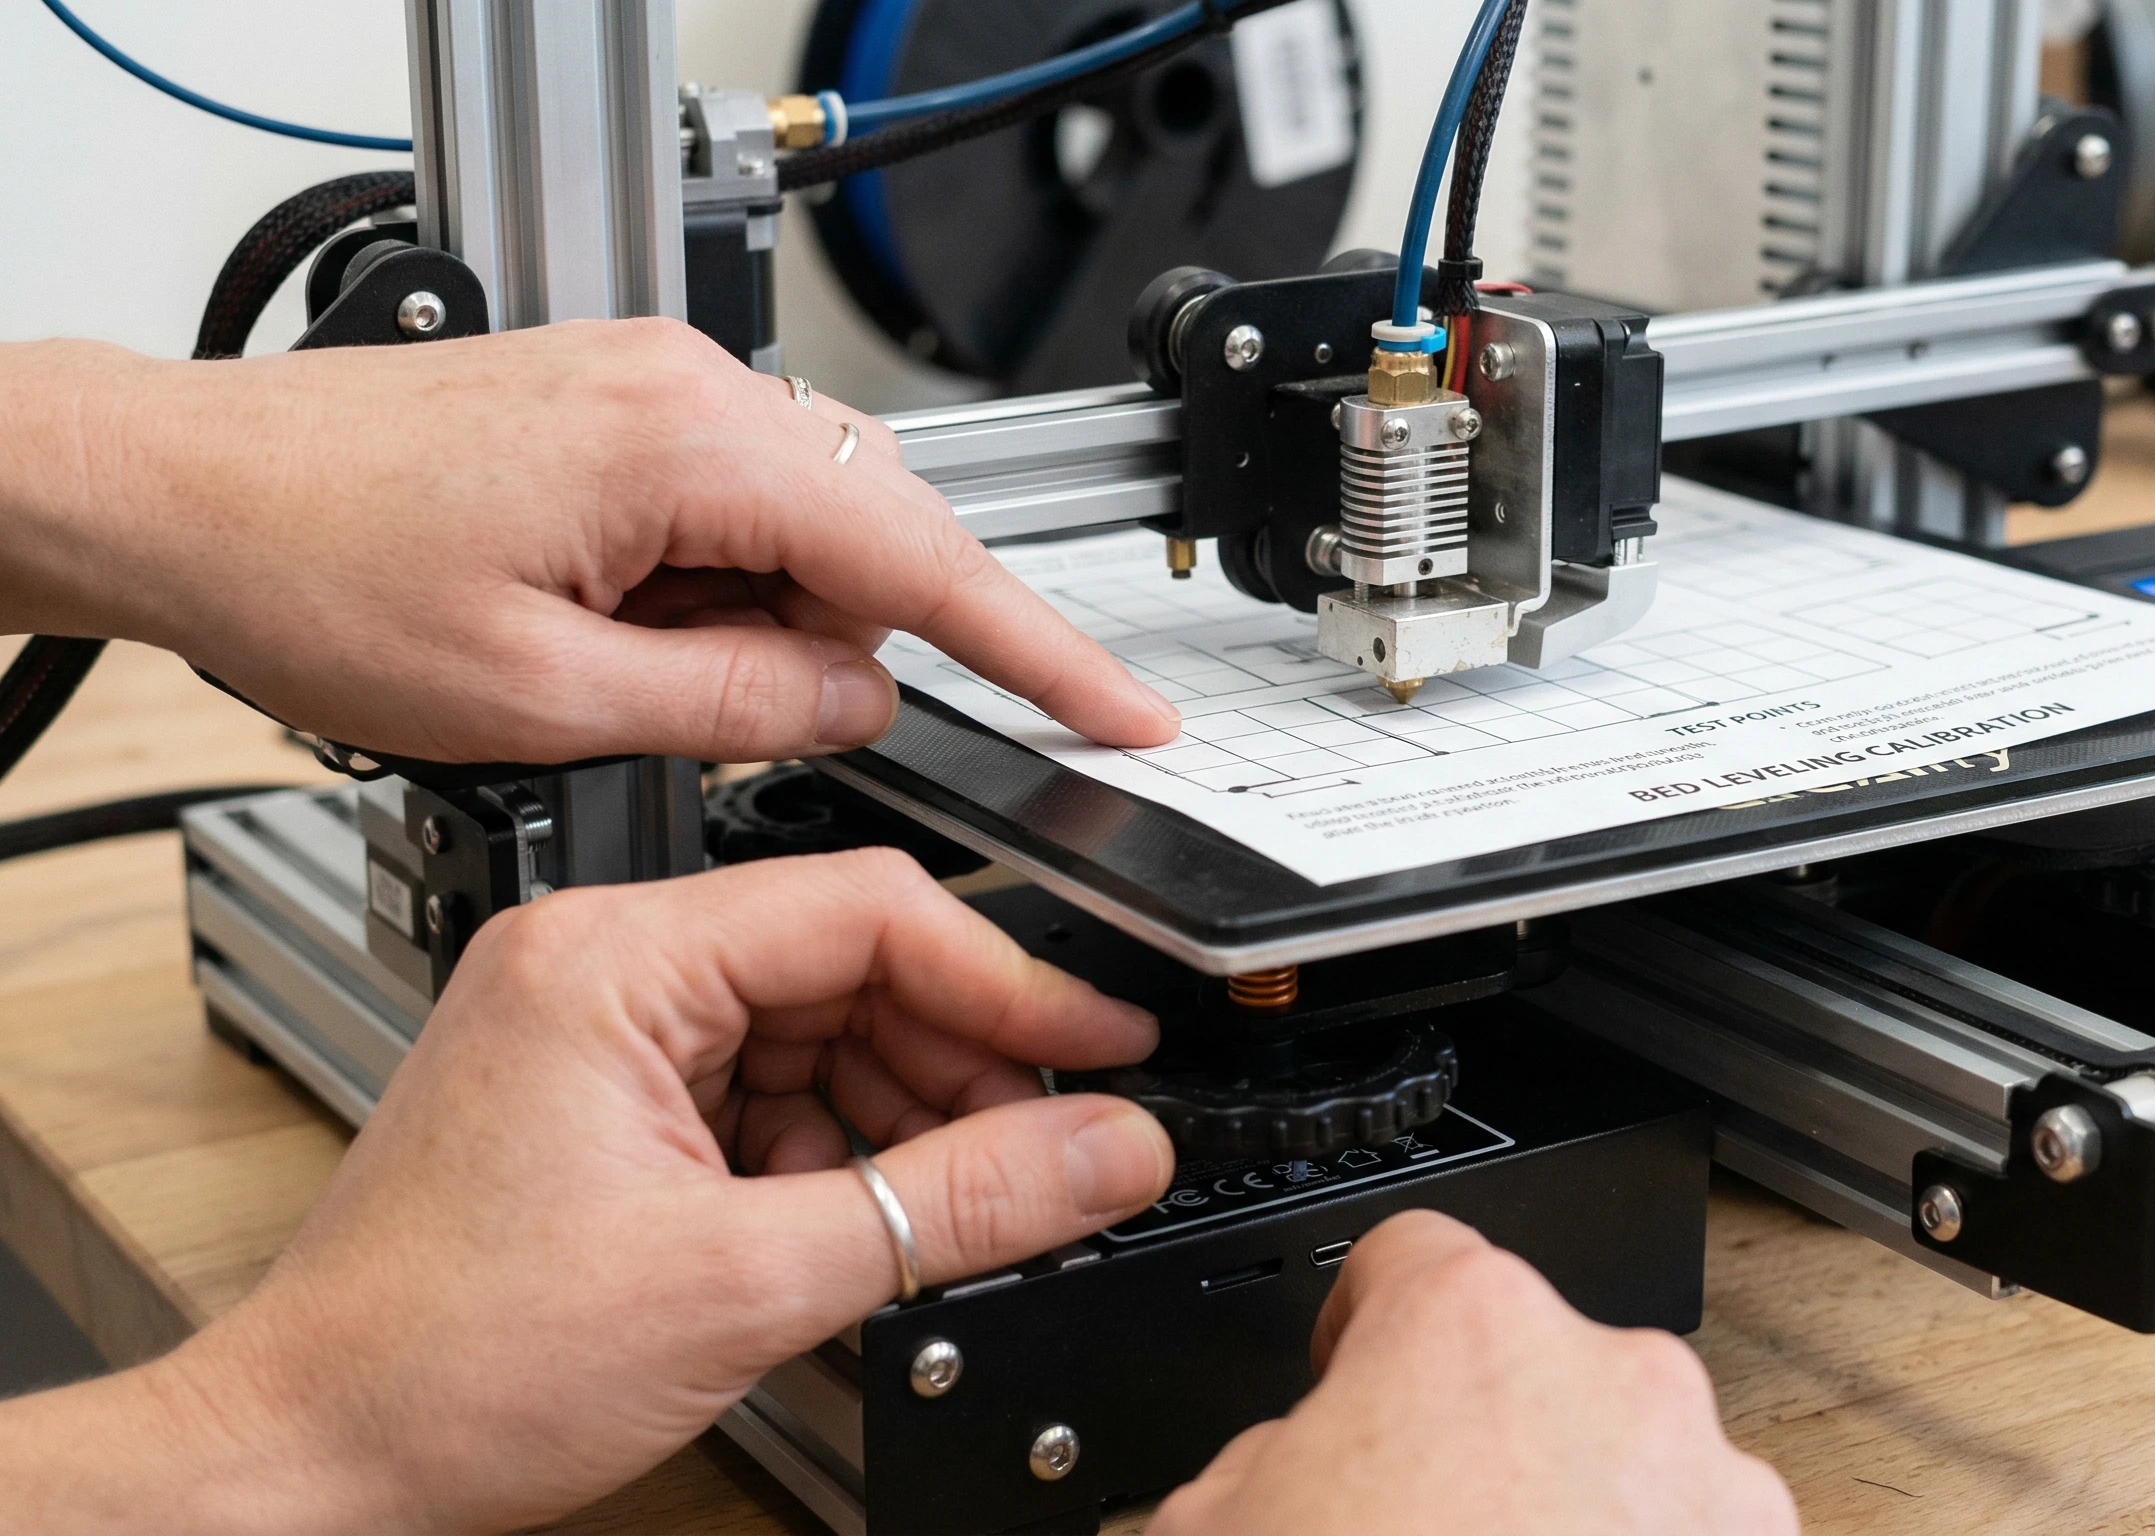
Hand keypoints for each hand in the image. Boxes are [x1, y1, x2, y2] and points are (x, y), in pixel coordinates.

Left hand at [0, 327, 1179, 762]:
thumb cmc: (313, 573)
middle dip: (849, 651)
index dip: (1042, 650)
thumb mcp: (544, 699)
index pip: (925, 560)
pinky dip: (717, 588)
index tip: (1128, 711)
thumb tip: (857, 705)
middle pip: (877, 534)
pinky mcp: (623, 404)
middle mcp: (689, 388)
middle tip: (749, 726)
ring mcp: (657, 385)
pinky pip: (738, 507)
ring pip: (806, 528)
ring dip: (765, 626)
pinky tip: (620, 634)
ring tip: (625, 677)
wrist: (179, 488)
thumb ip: (736, 706)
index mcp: (685, 448)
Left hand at [0, 850, 1175, 1533]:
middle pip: (852, 965)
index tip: (1104, 1043)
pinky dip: (839, 1150)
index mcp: (613, 957)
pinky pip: (769, 1088)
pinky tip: (874, 1220)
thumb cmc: (447, 1359)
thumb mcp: (749, 1281)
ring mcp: (598, 1031)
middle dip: (963, 1061)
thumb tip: (1108, 1149)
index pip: (868, 908)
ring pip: (820, 1031)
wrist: (312, 1460)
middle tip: (1060, 1144)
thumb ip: (957, 1203)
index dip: (1009, 981)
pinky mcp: (604, 1099)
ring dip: (906, 1115)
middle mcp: (600, 965)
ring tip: (970, 1203)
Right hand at [1152, 1211, 1795, 1535]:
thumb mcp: (1206, 1535)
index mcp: (1471, 1332)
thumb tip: (1296, 1467)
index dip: (1364, 1324)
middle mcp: (1620, 1384)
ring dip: (1571, 1526)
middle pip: (1532, 1373)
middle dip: (1475, 1447)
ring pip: (1627, 1473)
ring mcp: (1716, 1497)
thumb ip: (1259, 1464)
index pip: (1411, 1259)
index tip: (1356, 1372)